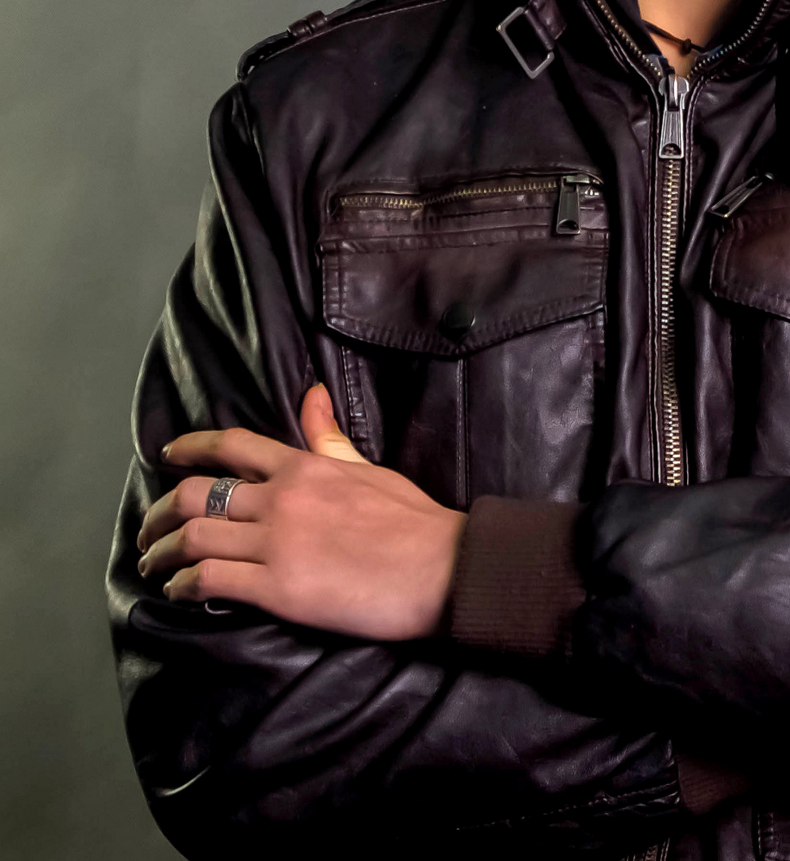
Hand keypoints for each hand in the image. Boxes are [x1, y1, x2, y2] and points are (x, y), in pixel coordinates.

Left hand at [135, 385, 465, 639]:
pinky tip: (180, 593)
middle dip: (161, 514)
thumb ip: (329, 438)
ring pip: (194, 537)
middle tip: (149, 532)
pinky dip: (185, 586)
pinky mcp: (279, 588)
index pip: (232, 447)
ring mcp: (278, 543)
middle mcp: (283, 499)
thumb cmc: (413, 521)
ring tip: (154, 565)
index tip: (167, 457)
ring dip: (162, 553)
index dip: (190, 449)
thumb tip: (311, 396)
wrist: (440, 567)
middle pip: (198, 495)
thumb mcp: (367, 468)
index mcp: (304, 467)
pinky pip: (212, 581)